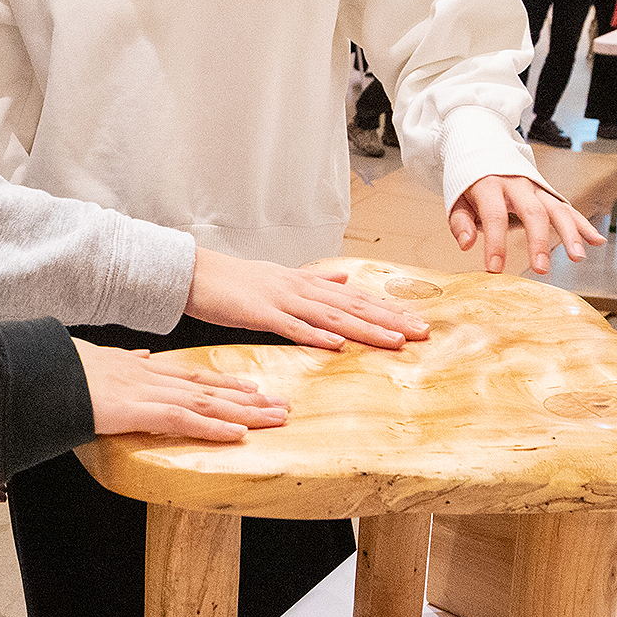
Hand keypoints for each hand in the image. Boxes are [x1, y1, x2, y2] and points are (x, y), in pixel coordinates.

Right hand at [76, 341, 290, 442]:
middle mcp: (150, 378)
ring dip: (243, 412)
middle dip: (247, 398)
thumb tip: (142, 358)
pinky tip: (237, 434)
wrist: (38, 369)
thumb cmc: (58, 367)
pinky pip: (182, 420)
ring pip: (205, 402)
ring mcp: (144, 393)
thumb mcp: (95, 359)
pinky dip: (212, 427)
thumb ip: (123, 361)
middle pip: (208, 388)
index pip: (192, 375)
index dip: (225, 382)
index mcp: (140, 369)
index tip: (251, 387)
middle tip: (280, 406)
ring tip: (274, 418)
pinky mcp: (135, 410)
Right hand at [186, 246, 428, 350]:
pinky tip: (337, 344)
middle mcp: (300, 288)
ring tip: (394, 340)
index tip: (417, 320)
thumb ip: (316, 279)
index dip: (387, 309)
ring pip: (331, 316)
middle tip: (422, 332)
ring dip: (365, 328)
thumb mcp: (281, 276)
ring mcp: (281, 299)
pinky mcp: (259, 312)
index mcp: (306, 282)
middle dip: (389, 319)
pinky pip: (291, 326)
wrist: (195, 273)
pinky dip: (315, 334)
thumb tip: (347, 277)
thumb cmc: (234, 280)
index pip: (355, 296)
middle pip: (352, 305)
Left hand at [448, 174, 603, 275]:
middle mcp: (518, 184)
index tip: (494, 268)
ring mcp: (536, 188)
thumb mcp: (457, 198)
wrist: (485, 150)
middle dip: (538, 241)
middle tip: (541, 268)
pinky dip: (583, 225)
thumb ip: (460, 222)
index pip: (494, 216)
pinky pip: (568, 208)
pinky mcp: (548, 193)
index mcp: (490, 185)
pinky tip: (597, 241)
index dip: (495, 243)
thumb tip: (466, 244)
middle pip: (533, 212)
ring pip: (557, 209)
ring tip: (577, 257)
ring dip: (570, 233)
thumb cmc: (470, 182)